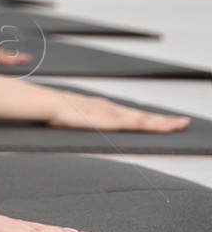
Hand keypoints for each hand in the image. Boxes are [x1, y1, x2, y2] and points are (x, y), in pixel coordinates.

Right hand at [45, 90, 191, 133]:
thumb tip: (73, 122)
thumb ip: (76, 119)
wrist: (48, 104)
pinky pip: (138, 123)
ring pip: (144, 119)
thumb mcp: (69, 117)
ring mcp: (113, 113)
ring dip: (163, 122)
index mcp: (103, 109)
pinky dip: (153, 125)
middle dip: (163, 119)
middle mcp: (111, 108)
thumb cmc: (55, 111)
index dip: (148, 118)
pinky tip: (164, 127)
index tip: (164, 120)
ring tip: (180, 125)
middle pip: (142, 115)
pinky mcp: (112, 120)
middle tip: (182, 122)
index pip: (131, 114)